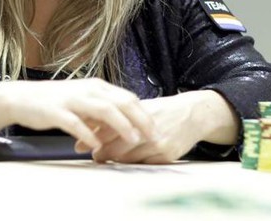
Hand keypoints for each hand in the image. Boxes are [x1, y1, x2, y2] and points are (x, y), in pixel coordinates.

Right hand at [0, 78, 155, 150]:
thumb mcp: (84, 101)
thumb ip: (103, 109)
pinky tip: (97, 145)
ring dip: (121, 125)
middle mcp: (88, 89)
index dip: (145, 113)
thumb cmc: (56, 101)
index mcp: (97, 86)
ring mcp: (72, 99)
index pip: (128, 97)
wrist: (23, 98)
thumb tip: (126, 122)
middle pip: (121, 102)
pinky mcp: (57, 111)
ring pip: (103, 110)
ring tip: (133, 139)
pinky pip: (76, 122)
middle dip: (141, 119)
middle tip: (154, 136)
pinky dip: (89, 133)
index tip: (157, 129)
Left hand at [75, 90, 238, 163]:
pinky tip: (126, 161)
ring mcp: (155, 141)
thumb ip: (116, 117)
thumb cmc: (161, 110)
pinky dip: (131, 163)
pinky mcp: (166, 154)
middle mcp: (144, 127)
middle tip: (92, 154)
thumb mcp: (139, 107)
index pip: (107, 127)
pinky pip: (143, 164)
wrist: (191, 113)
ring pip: (127, 158)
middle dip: (100, 152)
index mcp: (134, 111)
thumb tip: (88, 126)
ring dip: (114, 160)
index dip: (91, 137)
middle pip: (115, 146)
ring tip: (105, 158)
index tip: (79, 144)